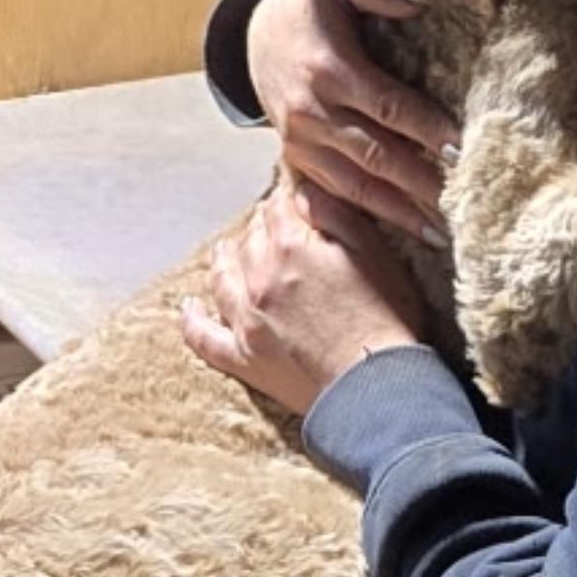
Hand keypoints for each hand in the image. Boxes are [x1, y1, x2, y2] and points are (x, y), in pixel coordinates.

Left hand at [181, 180, 428, 417]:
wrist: (375, 384)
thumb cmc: (386, 318)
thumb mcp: (373, 251)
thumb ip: (333, 214)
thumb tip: (303, 192)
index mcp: (290, 246)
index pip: (278, 208)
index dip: (285, 199)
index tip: (290, 198)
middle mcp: (259, 278)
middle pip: (249, 239)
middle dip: (259, 227)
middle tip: (268, 223)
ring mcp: (246, 319)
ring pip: (221, 277)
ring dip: (223, 259)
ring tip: (224, 250)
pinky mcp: (243, 357)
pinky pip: (204, 336)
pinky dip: (193, 320)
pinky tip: (190, 308)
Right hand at [247, 0, 458, 245]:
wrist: (256, 37)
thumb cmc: (312, 11)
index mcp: (330, 71)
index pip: (387, 105)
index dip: (426, 127)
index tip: (462, 148)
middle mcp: (313, 114)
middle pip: (377, 156)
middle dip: (422, 183)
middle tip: (464, 204)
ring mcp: (303, 145)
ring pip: (358, 188)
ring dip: (401, 213)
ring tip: (442, 232)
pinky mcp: (299, 163)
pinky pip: (335, 199)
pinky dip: (370, 220)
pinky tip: (401, 234)